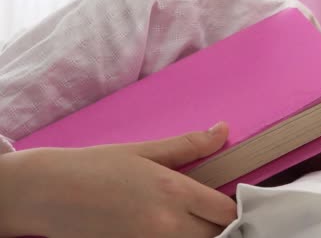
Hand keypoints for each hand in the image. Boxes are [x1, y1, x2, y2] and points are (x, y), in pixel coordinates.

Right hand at [0, 122, 235, 237]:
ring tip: (193, 222)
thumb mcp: (145, 150)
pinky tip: (171, 230)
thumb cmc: (97, 166)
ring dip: (200, 236)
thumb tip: (223, 131)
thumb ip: (189, 145)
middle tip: (211, 214)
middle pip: (216, 235)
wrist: (49, 192)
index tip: (228, 203)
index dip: (234, 209)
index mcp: (174, 190)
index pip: (226, 211)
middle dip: (221, 227)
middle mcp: (167, 223)